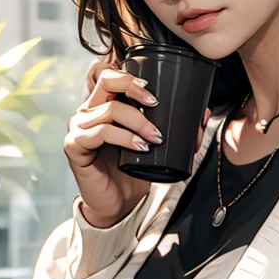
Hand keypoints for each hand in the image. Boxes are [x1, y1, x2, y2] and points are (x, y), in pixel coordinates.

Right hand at [64, 58, 210, 227]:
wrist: (117, 204)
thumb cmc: (132, 173)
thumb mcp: (155, 147)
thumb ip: (176, 130)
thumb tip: (203, 114)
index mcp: (102, 106)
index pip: (110, 76)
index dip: (129, 75)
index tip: (152, 88)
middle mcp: (87, 112)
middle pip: (106, 81)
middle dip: (133, 87)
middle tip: (155, 103)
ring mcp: (78, 128)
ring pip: (109, 110)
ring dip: (137, 121)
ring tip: (155, 137)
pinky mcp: (74, 146)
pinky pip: (100, 133)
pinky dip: (123, 137)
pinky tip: (139, 147)